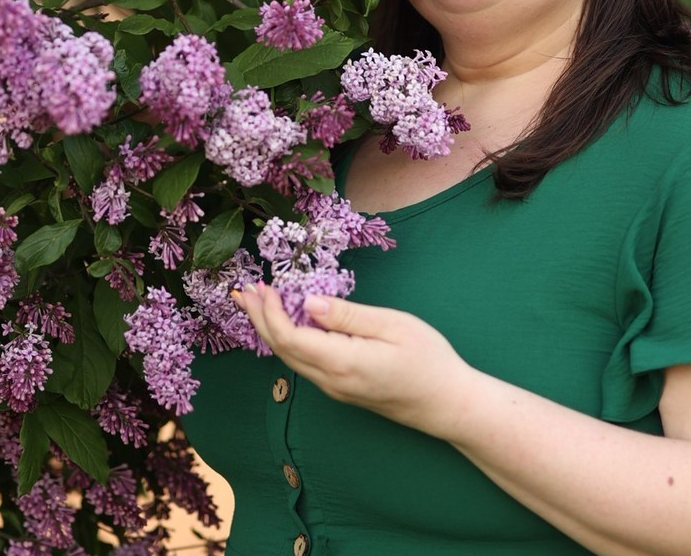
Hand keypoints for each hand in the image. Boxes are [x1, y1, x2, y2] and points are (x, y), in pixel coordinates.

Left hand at [233, 283, 472, 437]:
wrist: (448, 405)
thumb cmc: (428, 360)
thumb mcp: (392, 325)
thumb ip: (347, 315)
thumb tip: (308, 302)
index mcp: (341, 362)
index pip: (289, 336)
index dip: (270, 311)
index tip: (262, 284)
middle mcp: (331, 381)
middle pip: (282, 349)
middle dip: (259, 319)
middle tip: (242, 291)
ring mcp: (336, 389)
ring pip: (291, 358)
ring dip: (270, 329)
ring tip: (257, 303)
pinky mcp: (343, 389)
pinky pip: (305, 363)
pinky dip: (288, 340)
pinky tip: (289, 323)